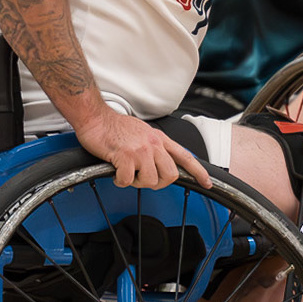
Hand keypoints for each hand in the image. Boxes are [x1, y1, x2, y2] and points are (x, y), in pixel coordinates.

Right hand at [73, 108, 211, 190]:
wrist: (96, 118)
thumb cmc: (114, 127)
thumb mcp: (143, 133)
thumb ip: (154, 147)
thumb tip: (158, 163)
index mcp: (160, 139)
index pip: (185, 156)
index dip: (199, 171)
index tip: (206, 182)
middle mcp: (154, 144)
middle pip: (171, 175)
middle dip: (158, 183)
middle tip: (142, 179)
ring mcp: (141, 150)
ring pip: (150, 180)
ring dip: (136, 182)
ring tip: (127, 173)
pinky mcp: (126, 156)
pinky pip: (128, 181)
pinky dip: (120, 181)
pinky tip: (116, 172)